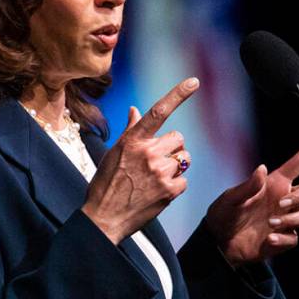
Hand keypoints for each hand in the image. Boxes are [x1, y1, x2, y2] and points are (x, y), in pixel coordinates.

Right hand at [82, 77, 198, 243]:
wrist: (104, 217)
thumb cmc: (106, 183)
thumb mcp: (114, 152)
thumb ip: (130, 130)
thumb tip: (134, 110)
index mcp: (133, 140)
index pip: (158, 111)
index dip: (178, 94)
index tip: (194, 81)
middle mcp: (148, 153)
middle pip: (178, 138)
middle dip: (171, 148)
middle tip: (155, 161)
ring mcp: (160, 172)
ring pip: (184, 159)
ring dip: (174, 166)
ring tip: (154, 178)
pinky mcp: (169, 190)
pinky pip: (184, 180)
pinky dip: (174, 185)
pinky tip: (157, 191)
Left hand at [206, 132, 298, 266]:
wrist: (219, 243)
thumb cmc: (223, 214)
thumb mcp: (230, 198)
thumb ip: (248, 186)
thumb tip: (262, 168)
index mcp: (274, 183)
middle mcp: (284, 198)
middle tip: (280, 205)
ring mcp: (285, 219)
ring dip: (293, 218)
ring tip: (270, 224)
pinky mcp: (284, 238)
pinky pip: (296, 237)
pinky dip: (284, 237)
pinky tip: (268, 239)